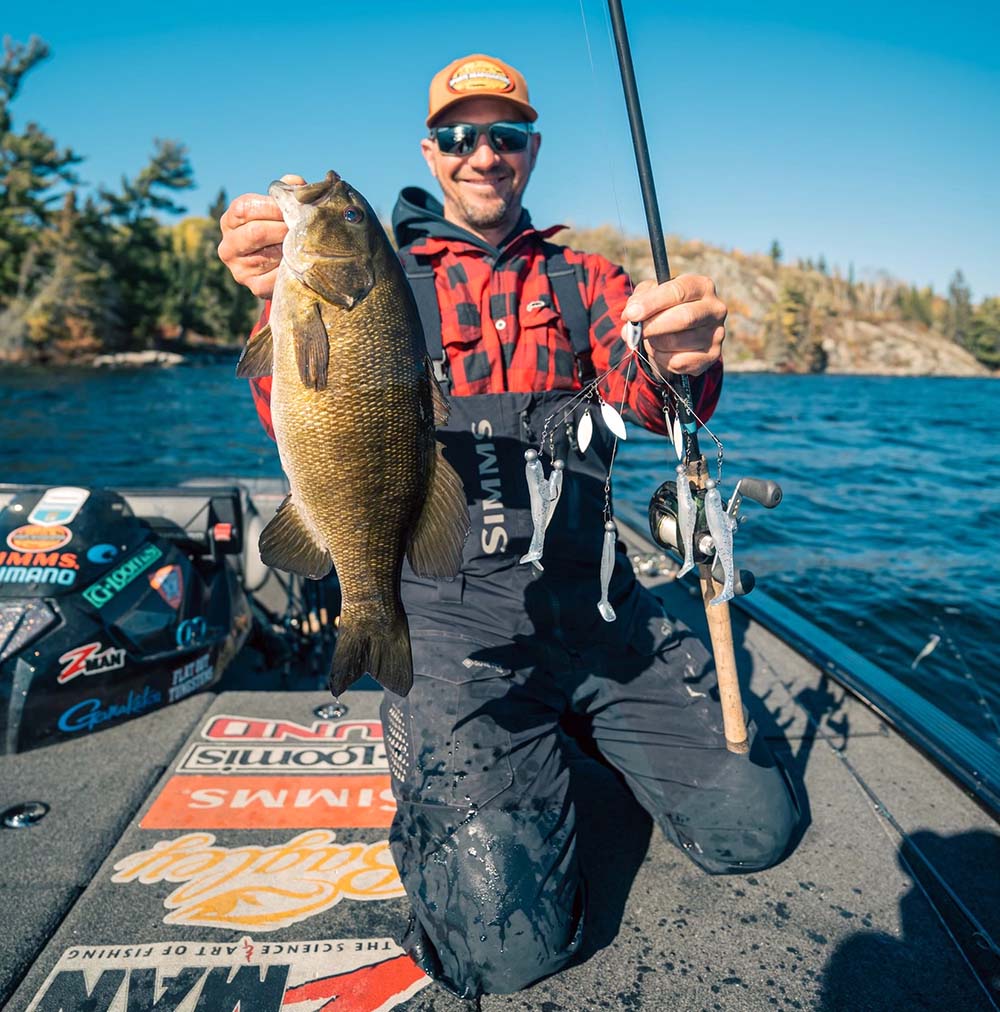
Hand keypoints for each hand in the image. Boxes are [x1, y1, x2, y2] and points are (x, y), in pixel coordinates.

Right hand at [217, 173, 304, 298]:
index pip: (244, 208)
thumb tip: (296, 183)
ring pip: (268, 255)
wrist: (280, 267)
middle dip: (283, 227)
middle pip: (255, 232)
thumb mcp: (278, 209)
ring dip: (291, 248)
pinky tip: (303, 262)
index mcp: (230, 221)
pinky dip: (292, 269)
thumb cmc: (279, 229)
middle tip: (304, 227)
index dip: (271, 206)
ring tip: (307, 243)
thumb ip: (286, 194)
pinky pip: (276, 276)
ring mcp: (239, 269)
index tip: (293, 206)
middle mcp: (228, 246)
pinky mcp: (254, 286)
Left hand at [622, 274, 725, 376]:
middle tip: (634, 332)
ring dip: (655, 343)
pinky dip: (662, 359)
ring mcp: (717, 334)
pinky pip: (679, 362)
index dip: (651, 303)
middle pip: (684, 317)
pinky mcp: (712, 356)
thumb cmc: (665, 308)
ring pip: (678, 342)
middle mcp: (715, 309)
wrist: (681, 333)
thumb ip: (639, 299)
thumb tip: (631, 316)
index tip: (630, 314)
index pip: (678, 291)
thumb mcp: (651, 295)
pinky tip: (662, 351)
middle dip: (653, 326)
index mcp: (702, 286)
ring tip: (651, 339)